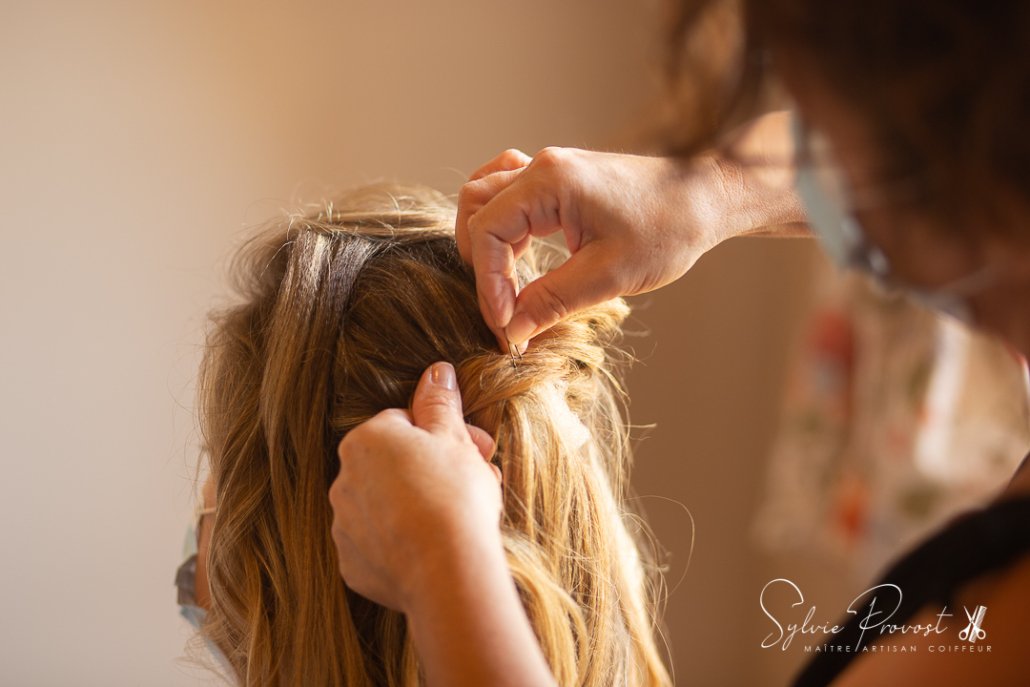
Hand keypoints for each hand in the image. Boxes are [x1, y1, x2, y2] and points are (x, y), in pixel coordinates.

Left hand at [329, 361, 501, 611]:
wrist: (448, 570)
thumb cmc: (454, 495)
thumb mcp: (454, 438)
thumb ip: (439, 402)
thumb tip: (436, 371)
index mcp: (366, 440)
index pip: (405, 424)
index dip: (445, 437)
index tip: (476, 452)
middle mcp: (344, 479)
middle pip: (394, 465)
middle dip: (432, 470)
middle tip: (475, 484)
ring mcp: (344, 524)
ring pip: (386, 504)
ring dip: (416, 504)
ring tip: (457, 519)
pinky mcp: (352, 563)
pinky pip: (379, 544)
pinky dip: (403, 543)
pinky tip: (433, 547)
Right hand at [456, 147, 718, 351]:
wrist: (709, 198)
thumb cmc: (669, 229)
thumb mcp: (609, 275)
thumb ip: (553, 300)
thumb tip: (512, 330)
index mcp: (550, 180)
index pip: (488, 230)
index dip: (489, 283)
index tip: (506, 324)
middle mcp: (543, 167)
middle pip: (476, 208)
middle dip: (481, 264)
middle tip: (503, 310)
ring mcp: (551, 170)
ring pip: (487, 198)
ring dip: (487, 243)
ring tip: (505, 286)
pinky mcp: (562, 181)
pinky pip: (511, 196)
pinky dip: (504, 228)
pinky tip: (517, 256)